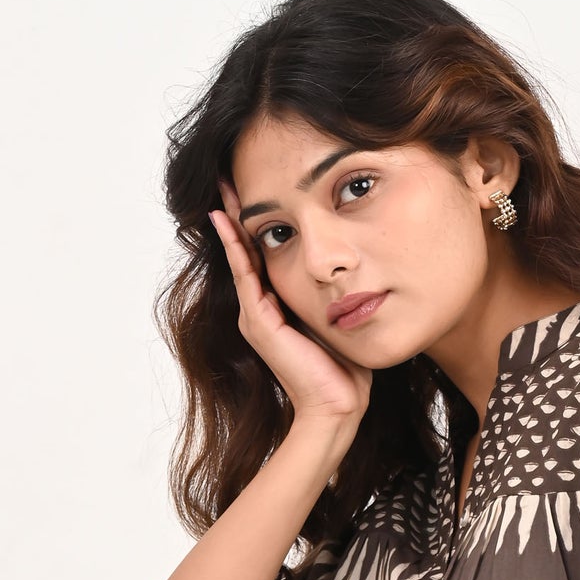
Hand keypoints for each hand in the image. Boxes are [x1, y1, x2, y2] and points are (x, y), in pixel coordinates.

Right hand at [209, 185, 373, 428]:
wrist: (338, 406)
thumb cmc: (346, 369)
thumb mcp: (340, 317)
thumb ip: (337, 293)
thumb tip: (357, 264)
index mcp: (277, 306)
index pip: (263, 254)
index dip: (258, 221)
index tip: (255, 187)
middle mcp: (260, 308)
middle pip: (246, 250)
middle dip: (238, 212)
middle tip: (226, 173)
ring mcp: (255, 315)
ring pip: (240, 257)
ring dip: (231, 222)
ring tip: (222, 188)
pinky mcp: (259, 322)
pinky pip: (245, 274)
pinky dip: (235, 246)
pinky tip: (227, 221)